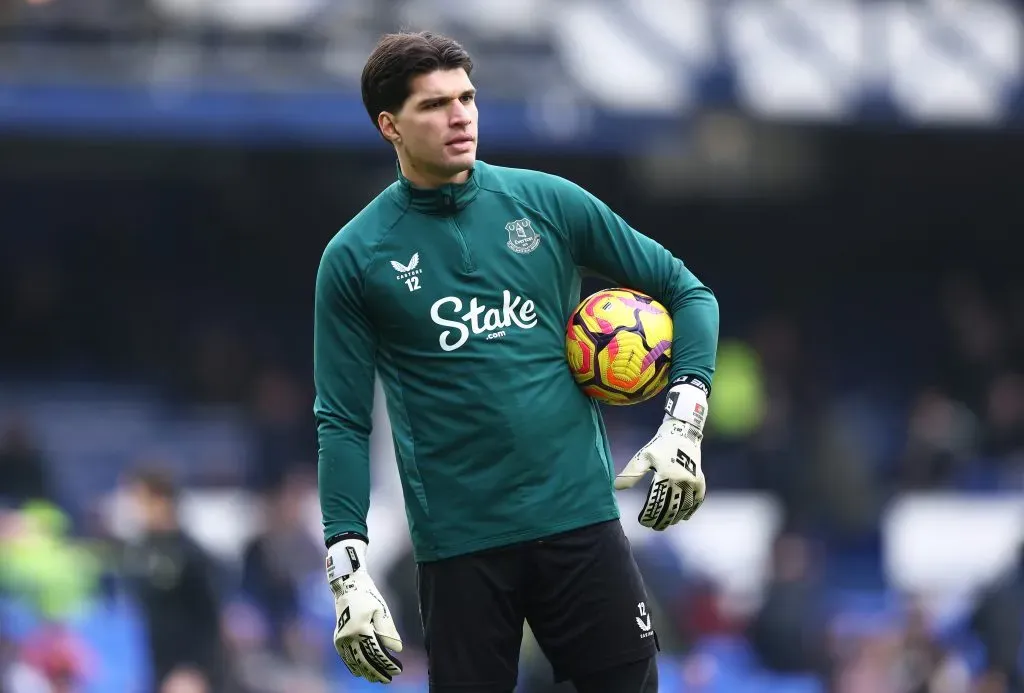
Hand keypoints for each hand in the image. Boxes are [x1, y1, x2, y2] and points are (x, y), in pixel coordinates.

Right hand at [327, 539, 403, 682]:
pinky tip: (360, 672)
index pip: (377, 652)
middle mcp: (349, 637)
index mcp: (361, 629)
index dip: (387, 663)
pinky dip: (353, 666)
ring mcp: (341, 639)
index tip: (397, 670)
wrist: (347, 586)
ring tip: (377, 679)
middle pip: (364, 661)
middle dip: (377, 672)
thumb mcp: (381, 610)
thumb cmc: (367, 596)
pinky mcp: (337, 639)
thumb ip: (388, 630)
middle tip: (388, 679)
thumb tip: (397, 649)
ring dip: (366, 672)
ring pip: (354, 662)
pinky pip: (345, 658)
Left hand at [614, 382, 707, 529]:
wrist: (683, 432)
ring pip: (685, 506)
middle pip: (672, 507)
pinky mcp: (700, 481)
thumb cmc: (660, 444)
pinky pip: (697, 500)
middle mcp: (682, 481)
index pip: (657, 502)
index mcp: (666, 475)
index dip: (650, 514)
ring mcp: (693, 482)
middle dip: (662, 520)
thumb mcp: (643, 456)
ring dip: (676, 517)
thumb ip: (632, 472)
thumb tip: (617, 487)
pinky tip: (684, 517)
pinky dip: (691, 510)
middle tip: (654, 527)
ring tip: (667, 524)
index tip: (643, 521)